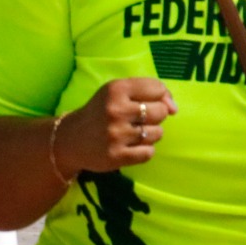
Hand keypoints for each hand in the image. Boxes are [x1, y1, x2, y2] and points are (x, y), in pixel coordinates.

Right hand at [52, 78, 176, 176]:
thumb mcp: (118, 93)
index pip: (157, 88)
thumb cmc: (100, 112)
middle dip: (155, 116)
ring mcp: (116, 134)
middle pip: (161, 111)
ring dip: (150, 134)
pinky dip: (144, 151)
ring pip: (158, 133)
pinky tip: (131, 147)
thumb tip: (175, 109)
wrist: (71, 140)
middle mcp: (116, 110)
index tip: (149, 102)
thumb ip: (149, 92)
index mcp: (116, 89)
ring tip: (133, 134)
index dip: (160, 96)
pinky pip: (149, 153)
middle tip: (138, 120)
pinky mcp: (117, 156)